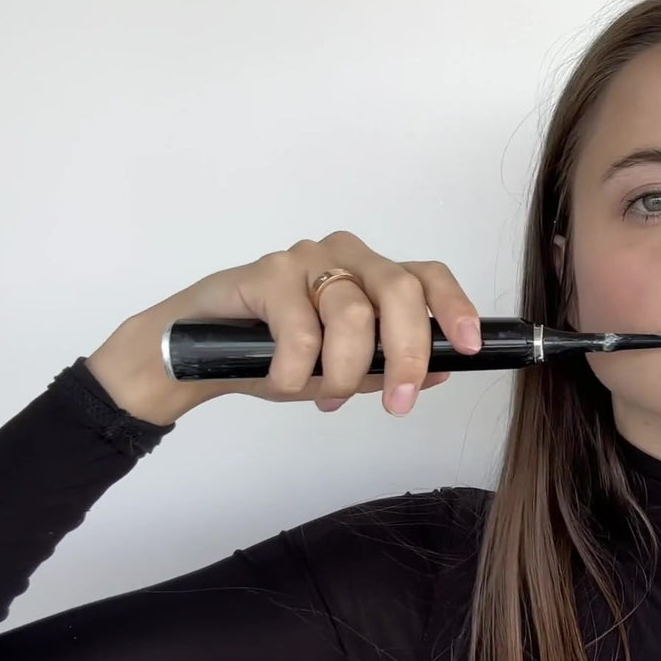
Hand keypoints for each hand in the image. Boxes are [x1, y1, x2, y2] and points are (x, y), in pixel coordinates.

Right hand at [85, 230, 480, 424]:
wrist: (190, 355)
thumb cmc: (271, 355)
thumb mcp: (340, 370)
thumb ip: (388, 368)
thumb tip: (446, 372)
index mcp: (373, 276)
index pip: (428, 277)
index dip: (455, 307)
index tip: (470, 345)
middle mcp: (346, 257)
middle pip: (400, 291)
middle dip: (407, 353)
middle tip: (398, 402)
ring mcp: (306, 259)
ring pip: (351, 312)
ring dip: (344, 370)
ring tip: (326, 396)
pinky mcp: (266, 272)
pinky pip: (300, 328)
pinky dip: (300, 370)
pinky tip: (287, 383)